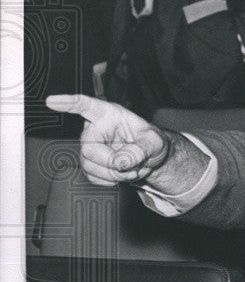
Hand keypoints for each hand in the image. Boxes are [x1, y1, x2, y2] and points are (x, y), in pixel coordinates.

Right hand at [44, 95, 201, 194]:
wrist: (151, 158)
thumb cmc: (150, 142)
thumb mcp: (154, 142)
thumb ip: (140, 150)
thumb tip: (121, 162)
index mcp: (109, 115)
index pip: (86, 106)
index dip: (67, 103)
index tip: (52, 101)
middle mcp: (95, 129)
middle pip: (89, 149)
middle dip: (112, 163)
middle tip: (133, 166)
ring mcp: (90, 147)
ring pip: (90, 166)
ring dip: (116, 174)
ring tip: (134, 168)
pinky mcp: (90, 164)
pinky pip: (94, 177)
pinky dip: (112, 180)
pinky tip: (124, 173)